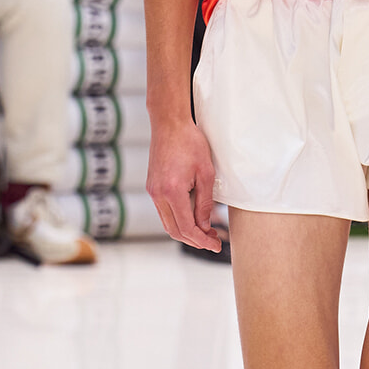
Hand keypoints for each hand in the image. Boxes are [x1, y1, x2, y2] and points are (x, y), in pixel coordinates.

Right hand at [146, 116, 221, 251]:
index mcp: (172, 192)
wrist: (169, 123)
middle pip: (174, 231)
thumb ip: (205, 203)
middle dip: (195, 240)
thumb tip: (205, 226)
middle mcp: (158, 195)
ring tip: (206, 231)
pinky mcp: (152, 187)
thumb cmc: (190, 143)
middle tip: (213, 241)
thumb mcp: (206, 173)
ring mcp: (152, 191)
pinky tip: (193, 217)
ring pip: (168, 223)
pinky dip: (178, 220)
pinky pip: (164, 212)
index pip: (187, 228)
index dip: (202, 240)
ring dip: (186, 231)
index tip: (216, 245)